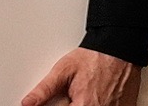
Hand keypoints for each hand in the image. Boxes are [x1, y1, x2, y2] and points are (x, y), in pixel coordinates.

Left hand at [21, 47, 137, 105]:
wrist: (120, 48)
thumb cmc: (95, 57)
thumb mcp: (64, 69)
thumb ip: (45, 89)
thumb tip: (27, 103)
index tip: (63, 102)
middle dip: (74, 104)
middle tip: (75, 95)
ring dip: (86, 103)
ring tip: (88, 94)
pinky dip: (103, 104)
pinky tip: (99, 96)